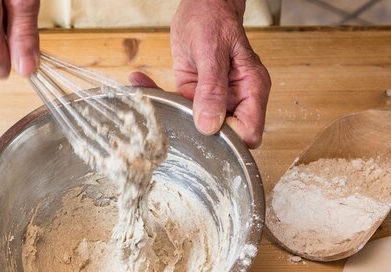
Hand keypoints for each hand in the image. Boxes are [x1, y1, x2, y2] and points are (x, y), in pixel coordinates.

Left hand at [130, 0, 269, 147]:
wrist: (202, 3)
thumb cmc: (214, 18)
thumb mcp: (212, 50)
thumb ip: (212, 88)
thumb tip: (209, 124)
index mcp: (251, 88)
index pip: (249, 131)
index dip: (229, 139)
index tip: (204, 131)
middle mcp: (236, 98)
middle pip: (223, 135)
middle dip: (194, 131)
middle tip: (170, 115)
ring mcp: (215, 99)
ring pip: (195, 125)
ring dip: (169, 113)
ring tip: (145, 91)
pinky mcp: (194, 94)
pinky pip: (177, 106)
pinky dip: (157, 95)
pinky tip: (139, 81)